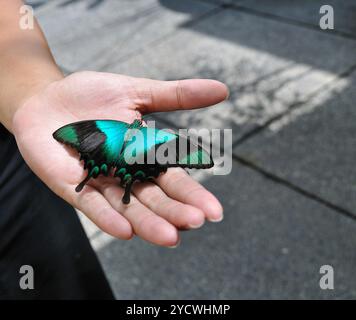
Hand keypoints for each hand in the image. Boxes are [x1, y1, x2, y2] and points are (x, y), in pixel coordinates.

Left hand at [12, 71, 227, 246]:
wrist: (46, 98)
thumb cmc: (91, 95)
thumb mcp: (137, 91)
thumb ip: (176, 95)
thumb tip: (223, 90)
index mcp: (144, 157)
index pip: (173, 179)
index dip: (193, 194)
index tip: (215, 211)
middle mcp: (126, 176)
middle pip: (154, 198)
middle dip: (175, 211)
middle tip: (197, 222)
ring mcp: (99, 183)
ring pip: (126, 208)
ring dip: (147, 223)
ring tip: (171, 237)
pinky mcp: (71, 186)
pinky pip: (91, 205)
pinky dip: (107, 217)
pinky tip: (126, 231)